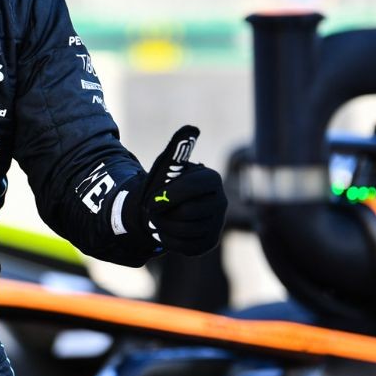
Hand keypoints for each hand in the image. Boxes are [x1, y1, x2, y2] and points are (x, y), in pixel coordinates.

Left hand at [130, 126, 226, 256]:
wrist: (159, 209)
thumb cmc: (163, 184)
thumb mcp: (167, 165)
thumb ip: (178, 148)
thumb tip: (192, 129)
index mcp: (212, 179)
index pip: (191, 188)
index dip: (168, 195)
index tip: (153, 198)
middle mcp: (221, 201)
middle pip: (187, 213)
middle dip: (164, 212)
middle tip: (155, 209)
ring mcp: (218, 223)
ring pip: (185, 230)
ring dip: (164, 226)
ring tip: (161, 217)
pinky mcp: (210, 242)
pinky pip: (185, 246)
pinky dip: (169, 240)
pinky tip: (167, 230)